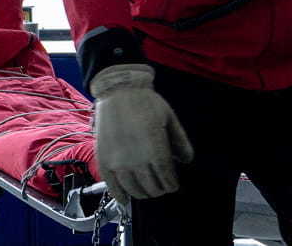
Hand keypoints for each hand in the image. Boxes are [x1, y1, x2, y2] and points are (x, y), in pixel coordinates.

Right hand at [89, 64, 193, 203]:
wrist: (118, 90)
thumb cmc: (146, 102)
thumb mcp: (170, 118)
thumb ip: (180, 142)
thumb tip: (186, 160)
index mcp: (155, 151)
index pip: (167, 180)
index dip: (172, 184)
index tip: (173, 183)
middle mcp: (137, 161)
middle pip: (152, 188)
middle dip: (160, 188)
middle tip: (161, 184)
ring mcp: (118, 163)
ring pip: (134, 190)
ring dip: (143, 192)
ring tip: (147, 189)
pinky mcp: (104, 161)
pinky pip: (112, 187)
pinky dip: (120, 196)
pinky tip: (125, 199)